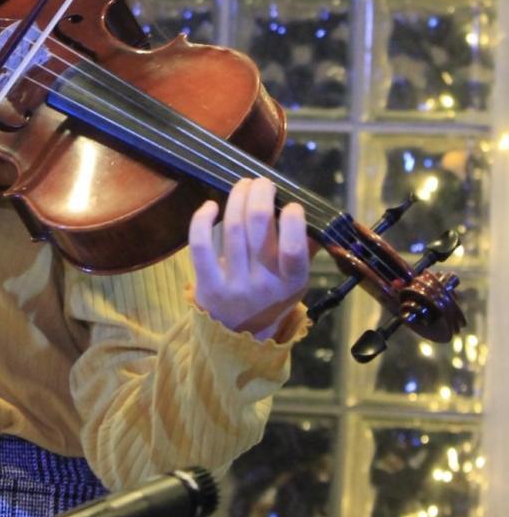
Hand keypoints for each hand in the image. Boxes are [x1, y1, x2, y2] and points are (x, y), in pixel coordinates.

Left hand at [189, 176, 309, 340]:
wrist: (238, 333)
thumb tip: (316, 211)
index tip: (291, 204)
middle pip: (257, 227)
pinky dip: (202, 220)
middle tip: (262, 182)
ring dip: (237, 199)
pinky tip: (210, 205)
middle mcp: (263, 283)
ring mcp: (234, 284)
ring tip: (243, 185)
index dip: (292, 221)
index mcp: (291, 281)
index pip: (293, 251)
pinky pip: (200, 246)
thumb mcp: (296, 278)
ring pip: (232, 229)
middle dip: (259, 195)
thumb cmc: (272, 296)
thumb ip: (306, 247)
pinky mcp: (207, 283)